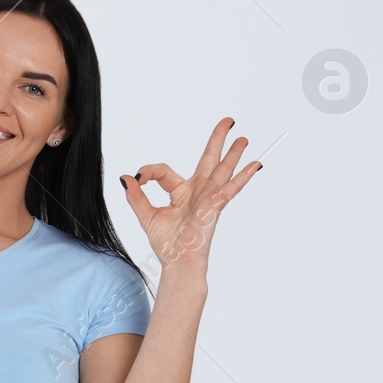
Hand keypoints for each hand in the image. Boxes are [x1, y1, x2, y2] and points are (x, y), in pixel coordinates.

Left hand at [120, 116, 261, 269]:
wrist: (177, 261)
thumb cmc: (167, 243)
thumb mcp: (146, 215)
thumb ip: (136, 195)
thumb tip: (126, 177)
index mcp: (180, 192)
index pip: (164, 171)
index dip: (149, 171)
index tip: (138, 177)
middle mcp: (197, 191)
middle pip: (209, 159)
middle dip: (218, 139)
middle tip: (228, 121)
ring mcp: (208, 197)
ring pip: (223, 169)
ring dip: (234, 153)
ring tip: (243, 138)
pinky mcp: (215, 205)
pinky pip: (232, 187)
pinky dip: (244, 176)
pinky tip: (255, 164)